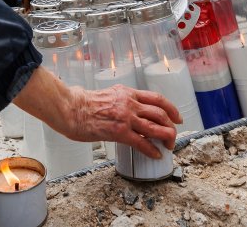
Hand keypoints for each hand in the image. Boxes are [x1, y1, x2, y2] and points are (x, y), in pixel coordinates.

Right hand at [13, 67, 180, 158]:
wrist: (70, 108)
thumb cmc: (81, 102)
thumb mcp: (105, 94)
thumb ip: (116, 98)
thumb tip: (115, 102)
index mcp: (127, 93)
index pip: (157, 98)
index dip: (171, 108)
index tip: (176, 116)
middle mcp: (130, 103)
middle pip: (161, 113)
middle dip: (171, 125)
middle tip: (173, 134)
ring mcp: (126, 118)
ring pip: (156, 128)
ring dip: (166, 138)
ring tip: (168, 146)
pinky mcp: (119, 132)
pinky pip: (142, 143)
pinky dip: (152, 150)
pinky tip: (155, 155)